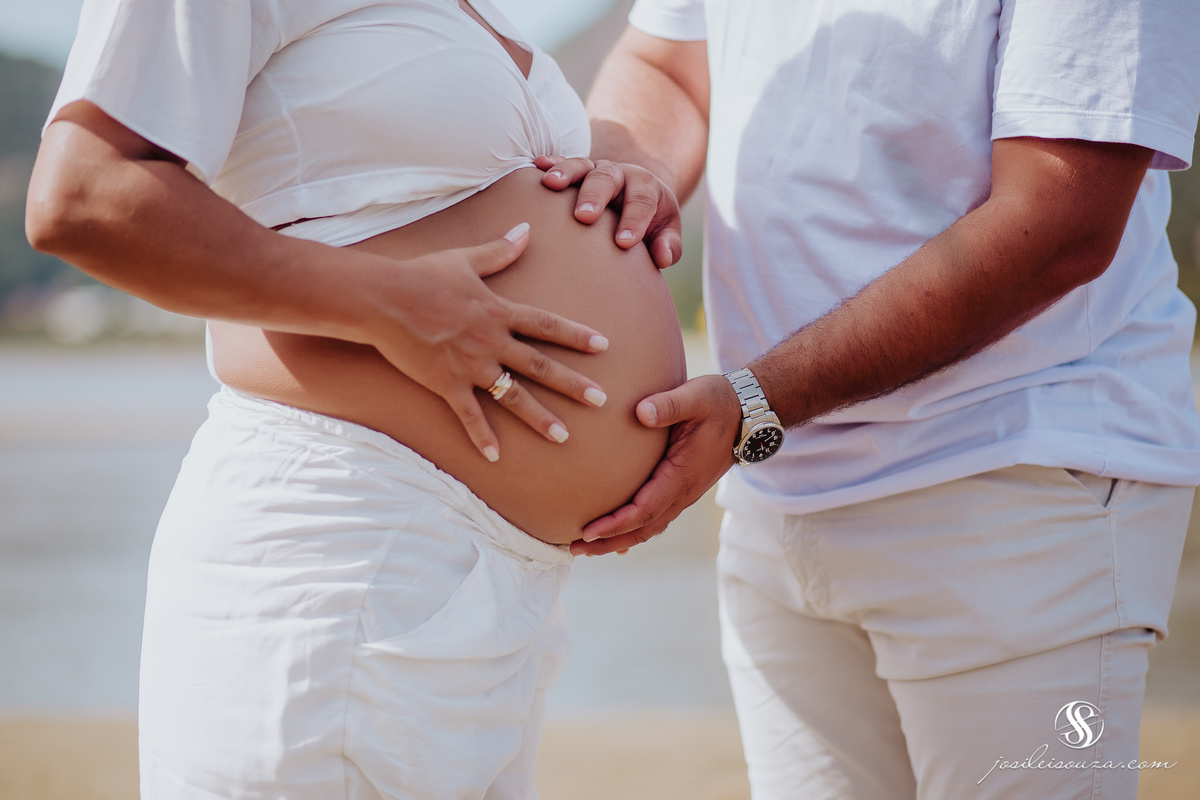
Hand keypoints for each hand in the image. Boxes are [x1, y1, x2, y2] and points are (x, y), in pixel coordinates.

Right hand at [365, 222, 608, 461]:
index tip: (604, 346)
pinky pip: (469, 415)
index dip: (576, 335)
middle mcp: (492, 342)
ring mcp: (471, 366)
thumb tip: (525, 229)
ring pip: (513, 396)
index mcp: (498, 311)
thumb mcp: (465, 259)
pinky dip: (482, 437)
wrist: (383, 298)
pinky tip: (495, 458)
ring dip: (540, 417)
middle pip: (541, 366)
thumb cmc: (421, 275)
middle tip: (601, 400)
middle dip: (573, 384)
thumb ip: (499, 250)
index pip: (547, 325)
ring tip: (563, 436)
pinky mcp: (447, 384)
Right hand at [534, 155, 682, 269]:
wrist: (635, 196)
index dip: (634, 221)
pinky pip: (562, 163)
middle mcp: (620, 174)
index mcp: (645, 187)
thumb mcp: (666, 230)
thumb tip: (662, 257)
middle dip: (595, 196)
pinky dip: (550, 163)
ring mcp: (595, 171)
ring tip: (550, 184)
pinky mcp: (576, 173)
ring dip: (566, 173)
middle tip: (584, 216)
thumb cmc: (651, 221)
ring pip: (582, 167)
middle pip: (608, 179)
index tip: (624, 242)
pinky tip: (537, 166)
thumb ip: (669, 244)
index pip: (642, 202)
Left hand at [570, 374, 740, 555]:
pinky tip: (617, 534)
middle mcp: (684, 492)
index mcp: (682, 475)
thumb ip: (669, 404)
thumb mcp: (696, 396)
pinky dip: (634, 529)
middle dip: (609, 541)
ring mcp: (684, 493)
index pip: (645, 509)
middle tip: (574, 549)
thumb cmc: (719, 402)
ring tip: (587, 546)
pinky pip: (656, 516)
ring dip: (619, 539)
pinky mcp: (682, 488)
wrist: (748, 413)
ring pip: (650, 527)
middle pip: (644, 529)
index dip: (616, 524)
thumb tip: (641, 413)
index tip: (588, 531)